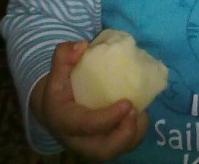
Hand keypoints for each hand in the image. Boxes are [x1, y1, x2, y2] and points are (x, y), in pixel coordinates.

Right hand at [31, 40, 148, 160]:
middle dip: (123, 135)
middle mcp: (77, 140)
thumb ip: (64, 55)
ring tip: (142, 113)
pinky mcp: (103, 145)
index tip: (127, 102)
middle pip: (102, 151)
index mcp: (63, 120)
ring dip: (133, 136)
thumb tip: (82, 46)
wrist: (56, 108)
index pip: (85, 125)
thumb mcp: (57, 70)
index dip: (107, 118)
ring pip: (115, 152)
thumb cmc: (61, 87)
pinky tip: (140, 115)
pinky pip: (122, 147)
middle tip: (135, 111)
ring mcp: (91, 146)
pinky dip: (135, 135)